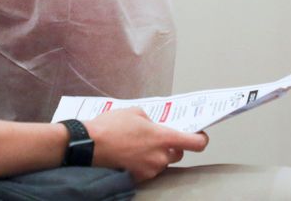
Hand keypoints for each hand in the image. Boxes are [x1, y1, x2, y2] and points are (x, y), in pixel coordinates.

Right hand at [84, 108, 207, 183]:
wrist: (89, 145)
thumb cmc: (110, 126)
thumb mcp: (135, 112)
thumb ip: (152, 120)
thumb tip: (154, 127)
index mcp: (163, 138)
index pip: (195, 143)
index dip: (200, 139)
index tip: (199, 135)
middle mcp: (160, 157)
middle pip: (178, 154)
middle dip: (171, 146)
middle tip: (156, 138)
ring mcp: (150, 170)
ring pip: (161, 162)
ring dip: (154, 154)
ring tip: (136, 145)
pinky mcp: (139, 178)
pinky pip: (148, 170)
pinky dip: (143, 163)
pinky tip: (129, 154)